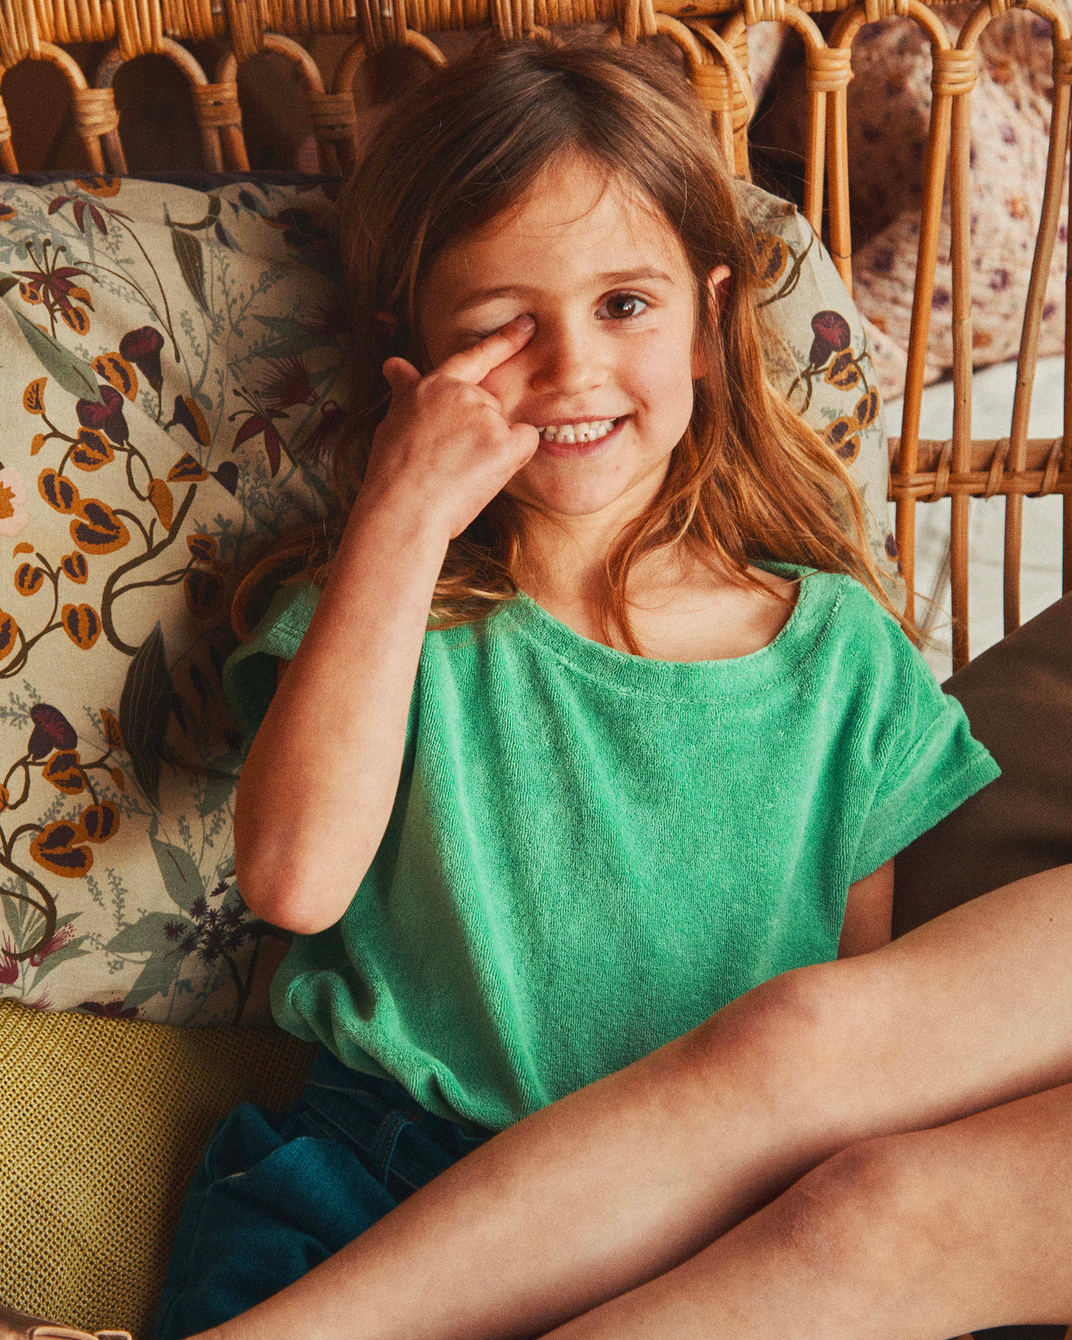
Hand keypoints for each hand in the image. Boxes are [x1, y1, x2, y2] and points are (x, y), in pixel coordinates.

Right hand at [361, 314, 540, 539]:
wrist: (402, 509)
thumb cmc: (394, 473)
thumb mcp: (394, 421)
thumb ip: (407, 391)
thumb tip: (394, 364)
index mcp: (433, 386)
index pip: (472, 358)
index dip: (503, 340)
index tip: (527, 324)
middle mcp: (461, 394)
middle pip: (492, 406)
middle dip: (481, 432)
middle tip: (452, 462)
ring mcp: (484, 415)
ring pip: (507, 428)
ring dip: (493, 449)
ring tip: (460, 473)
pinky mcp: (503, 441)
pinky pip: (525, 442)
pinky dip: (514, 457)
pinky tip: (487, 472)